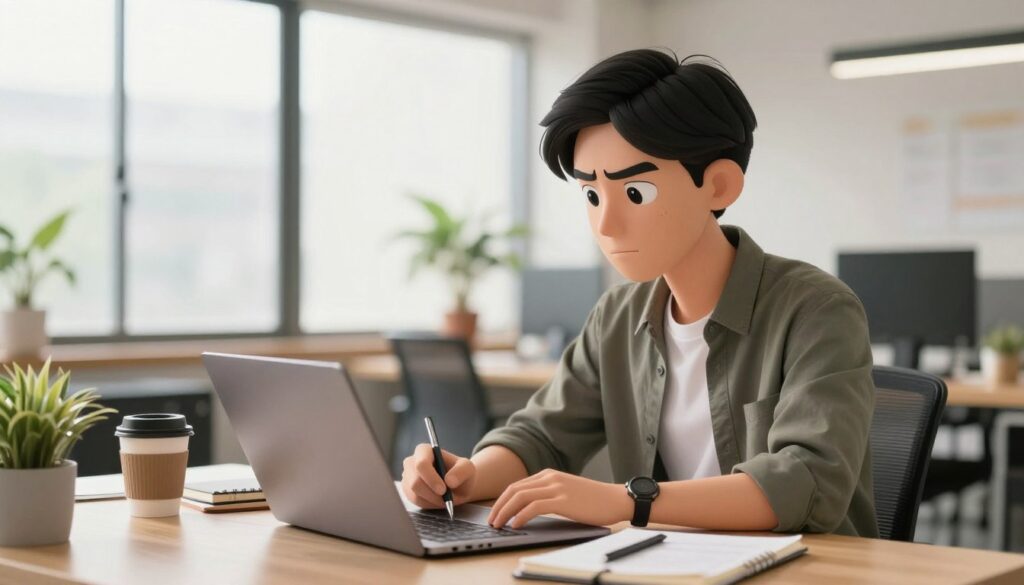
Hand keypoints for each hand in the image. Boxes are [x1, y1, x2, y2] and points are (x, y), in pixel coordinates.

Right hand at [400, 443, 476, 508]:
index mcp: (424, 450)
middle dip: (432, 493)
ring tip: (445, 498)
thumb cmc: (460, 473)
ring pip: (414, 494)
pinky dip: (428, 504)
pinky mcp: (407, 490)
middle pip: (415, 482)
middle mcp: (411, 462)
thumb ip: (461, 471)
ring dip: (432, 500)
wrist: (457, 485)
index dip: (431, 478)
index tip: (443, 490)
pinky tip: (437, 500)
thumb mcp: (468, 469)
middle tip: (446, 499)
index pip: (421, 464)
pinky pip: (414, 502)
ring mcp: (407, 477)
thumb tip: (449, 481)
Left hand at [487, 469, 631, 528]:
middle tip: (491, 520)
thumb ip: (549, 494)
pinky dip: (521, 515)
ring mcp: (556, 488)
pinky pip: (534, 507)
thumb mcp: (566, 491)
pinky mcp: (563, 500)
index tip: (494, 512)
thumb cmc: (593, 500)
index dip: (502, 499)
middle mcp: (550, 477)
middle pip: (514, 489)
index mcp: (549, 474)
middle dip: (498, 506)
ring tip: (498, 524)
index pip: (517, 485)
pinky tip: (516, 524)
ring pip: (520, 497)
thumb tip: (527, 508)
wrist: (616, 499)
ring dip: (505, 511)